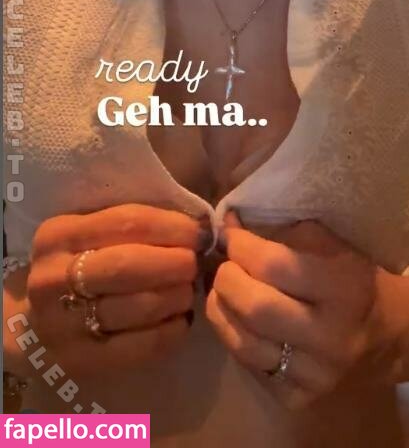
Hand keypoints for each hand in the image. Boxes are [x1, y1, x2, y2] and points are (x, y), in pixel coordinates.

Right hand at [16, 203, 210, 377]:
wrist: (33, 324)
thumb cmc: (76, 266)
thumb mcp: (87, 234)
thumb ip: (130, 224)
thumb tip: (195, 225)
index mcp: (58, 235)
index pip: (128, 222)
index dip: (174, 226)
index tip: (200, 233)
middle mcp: (53, 278)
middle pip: (131, 265)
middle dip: (176, 262)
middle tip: (195, 264)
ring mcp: (63, 324)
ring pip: (140, 306)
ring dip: (178, 295)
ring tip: (188, 290)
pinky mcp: (80, 362)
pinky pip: (142, 346)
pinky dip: (172, 330)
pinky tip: (179, 319)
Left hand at [205, 211, 406, 410]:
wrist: (391, 337)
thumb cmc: (355, 278)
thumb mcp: (333, 245)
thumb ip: (282, 232)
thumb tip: (229, 225)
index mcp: (345, 288)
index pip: (274, 265)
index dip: (241, 246)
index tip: (230, 232)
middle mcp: (331, 336)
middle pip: (255, 307)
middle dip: (226, 278)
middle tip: (225, 265)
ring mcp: (316, 375)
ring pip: (243, 344)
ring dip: (220, 310)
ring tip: (223, 291)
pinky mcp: (300, 399)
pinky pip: (249, 368)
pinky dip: (235, 339)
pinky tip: (240, 321)